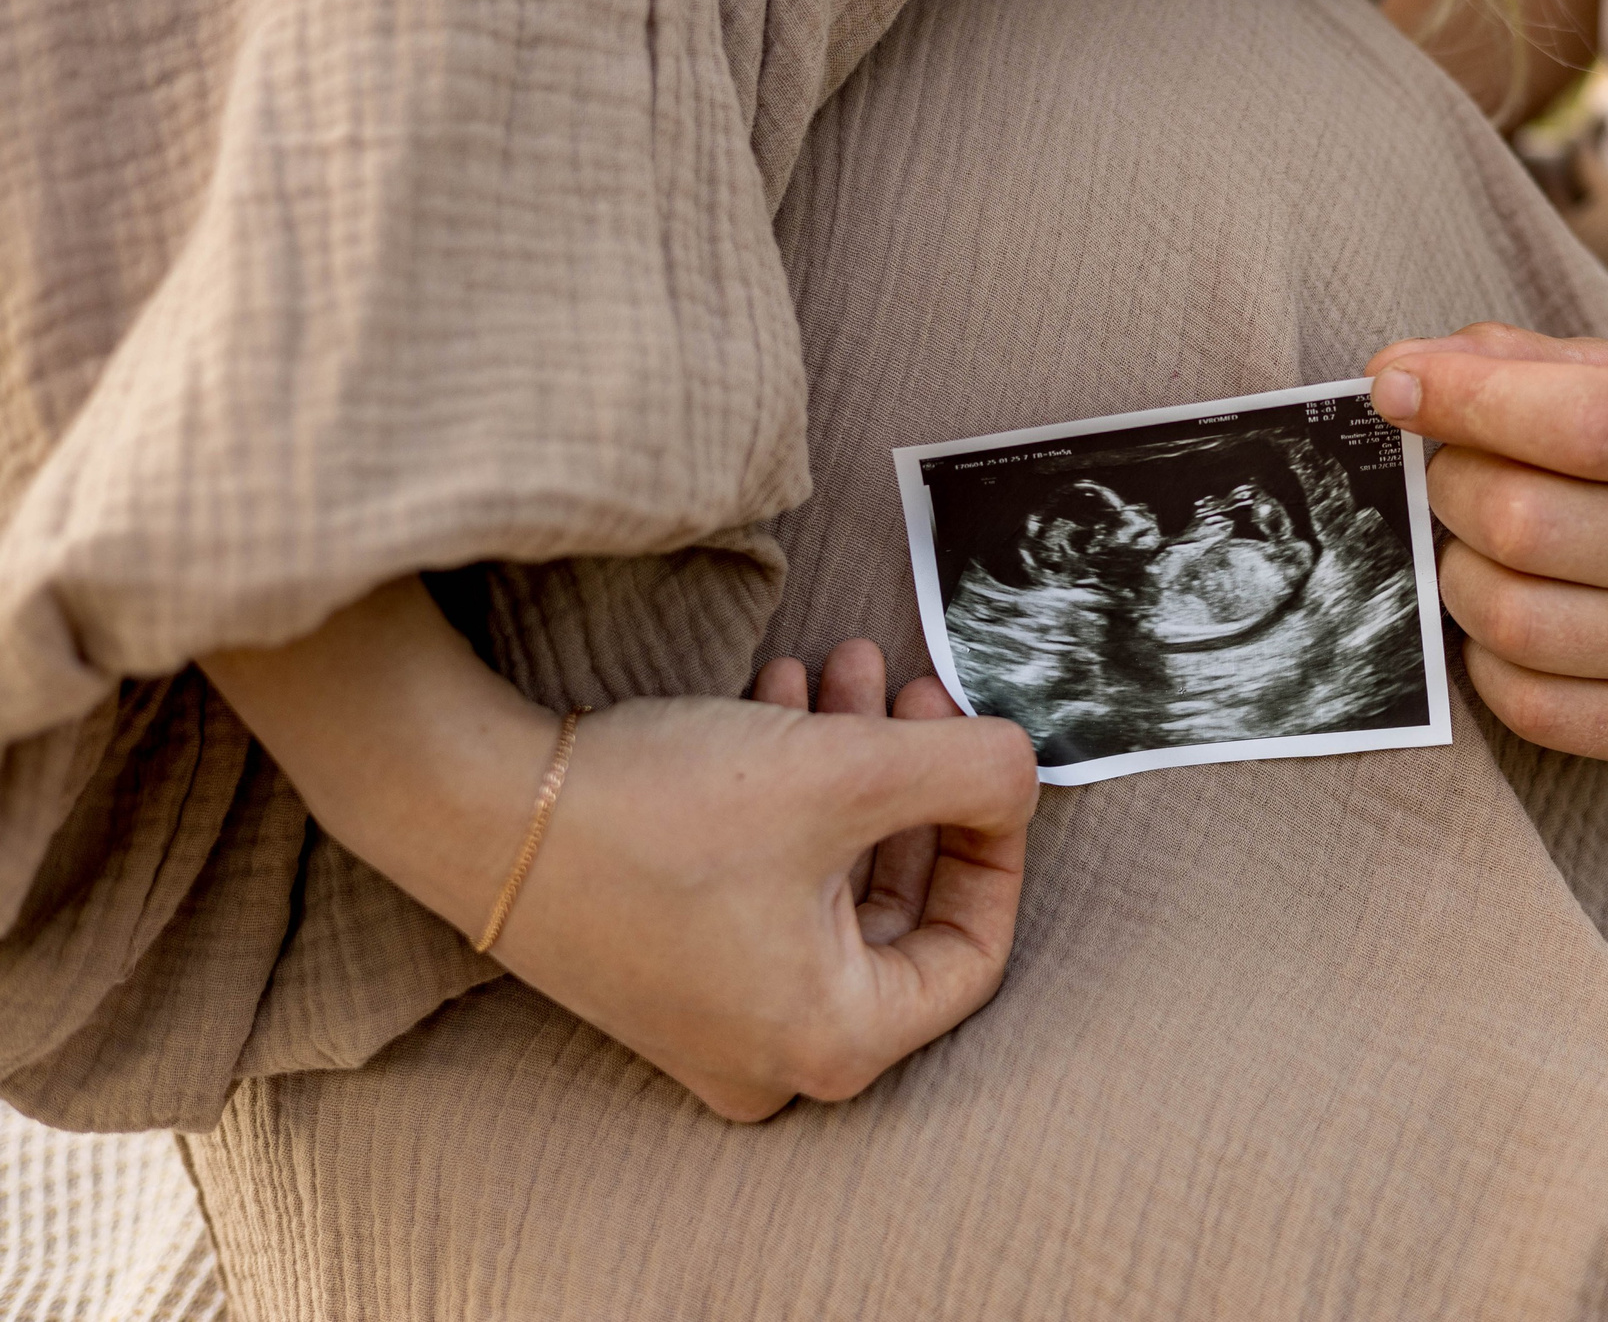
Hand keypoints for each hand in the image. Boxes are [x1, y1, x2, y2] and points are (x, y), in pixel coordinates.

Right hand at [204, 581, 1037, 1122]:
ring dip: (849, 763)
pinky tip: (782, 690)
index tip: (986, 756)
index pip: (971, 954)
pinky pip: (762, 875)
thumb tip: (1025, 772)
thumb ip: (976, 771)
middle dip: (912, 780)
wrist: (470, 801)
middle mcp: (771, 1053)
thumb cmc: (660, 809)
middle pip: (893, 906)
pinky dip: (786, 786)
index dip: (995, 844)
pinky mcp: (660, 960)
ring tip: (847, 666)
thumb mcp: (850, 772)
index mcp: (833, 1040)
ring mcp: (709, 1013)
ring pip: (825, 875)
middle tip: (913, 688)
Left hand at [1366, 323, 1607, 768]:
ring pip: (1509, 617)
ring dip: (1458, 573)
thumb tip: (1397, 372)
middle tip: (1458, 479)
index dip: (1466, 401)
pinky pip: (1525, 703)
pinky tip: (1511, 619)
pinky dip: (1485, 657)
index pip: (1581, 424)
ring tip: (1481, 549)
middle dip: (1453, 488)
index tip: (1395, 388)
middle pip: (1523, 523)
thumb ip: (1520, 364)